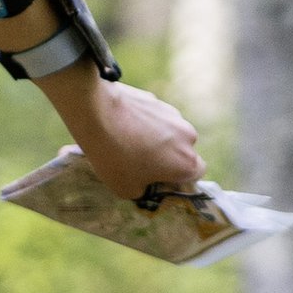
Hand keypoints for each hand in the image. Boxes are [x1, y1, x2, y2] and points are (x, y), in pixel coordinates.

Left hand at [50, 75, 203, 201]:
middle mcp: (188, 137)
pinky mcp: (157, 100)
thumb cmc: (114, 156)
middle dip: (166, 159)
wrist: (97, 112)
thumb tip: (144, 185)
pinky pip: (155, 118)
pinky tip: (121, 125)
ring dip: (156, 140)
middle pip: (182, 152)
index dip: (179, 179)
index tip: (159, 180)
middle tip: (138, 163)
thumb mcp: (125, 189)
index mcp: (186, 163)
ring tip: (127, 143)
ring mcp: (174, 115)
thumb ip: (143, 191)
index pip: (196, 174)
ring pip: (169, 133)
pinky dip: (144, 123)